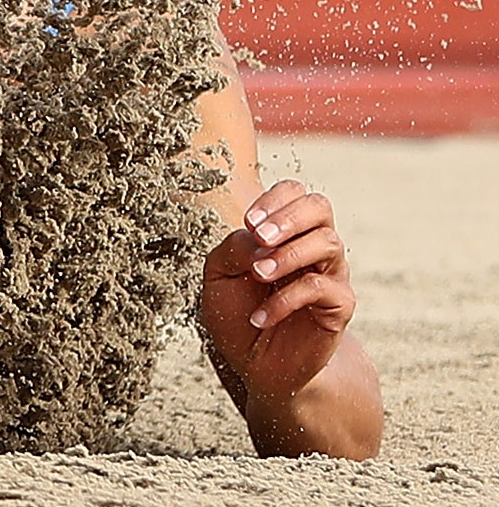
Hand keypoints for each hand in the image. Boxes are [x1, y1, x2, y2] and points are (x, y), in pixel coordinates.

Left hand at [200, 179, 356, 407]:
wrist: (258, 365)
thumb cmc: (236, 314)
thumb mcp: (219, 277)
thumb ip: (232, 249)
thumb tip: (257, 238)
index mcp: (283, 232)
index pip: (294, 192)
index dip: (274, 200)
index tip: (249, 223)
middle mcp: (310, 246)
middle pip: (320, 206)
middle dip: (288, 216)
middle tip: (260, 237)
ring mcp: (329, 274)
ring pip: (328, 242)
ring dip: (288, 255)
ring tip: (257, 275)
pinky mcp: (339, 307)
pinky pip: (322, 289)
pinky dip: (286, 299)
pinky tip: (260, 316)